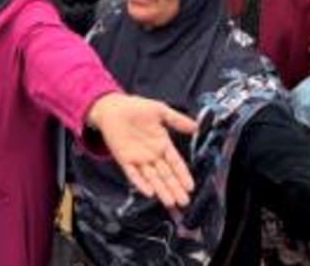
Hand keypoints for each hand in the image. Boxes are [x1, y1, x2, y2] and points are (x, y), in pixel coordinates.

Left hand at [87, 92, 196, 208]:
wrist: (113, 107)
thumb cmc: (137, 108)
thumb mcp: (160, 111)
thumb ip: (177, 120)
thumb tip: (196, 126)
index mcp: (162, 144)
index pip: (175, 163)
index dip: (183, 175)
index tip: (190, 186)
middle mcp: (152, 155)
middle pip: (166, 175)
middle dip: (175, 188)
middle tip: (184, 201)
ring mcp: (139, 159)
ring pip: (152, 178)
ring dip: (161, 190)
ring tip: (171, 202)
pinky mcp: (124, 159)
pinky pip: (133, 174)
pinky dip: (141, 183)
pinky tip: (149, 192)